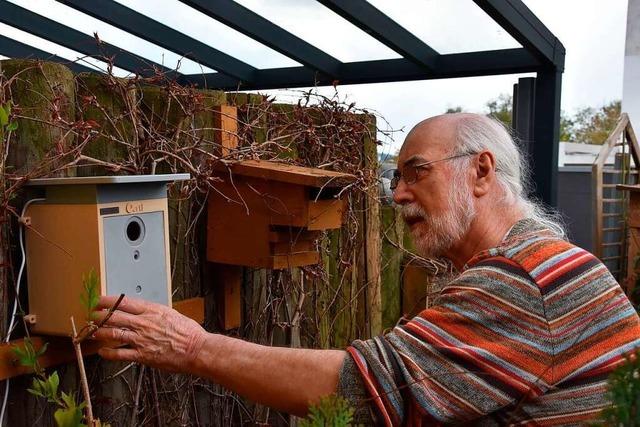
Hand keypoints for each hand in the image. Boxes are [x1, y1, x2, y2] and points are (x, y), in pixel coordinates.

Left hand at [92, 295, 206, 372]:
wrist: (196, 349)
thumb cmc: (188, 332)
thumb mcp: (171, 314)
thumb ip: (155, 313)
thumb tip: (145, 312)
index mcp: (151, 310)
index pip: (123, 302)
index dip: (107, 301)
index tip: (98, 301)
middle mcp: (143, 323)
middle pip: (114, 317)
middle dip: (99, 316)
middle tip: (91, 316)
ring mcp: (141, 339)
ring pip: (112, 334)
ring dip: (99, 332)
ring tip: (91, 332)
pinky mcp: (142, 355)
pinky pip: (119, 354)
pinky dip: (108, 353)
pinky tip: (102, 352)